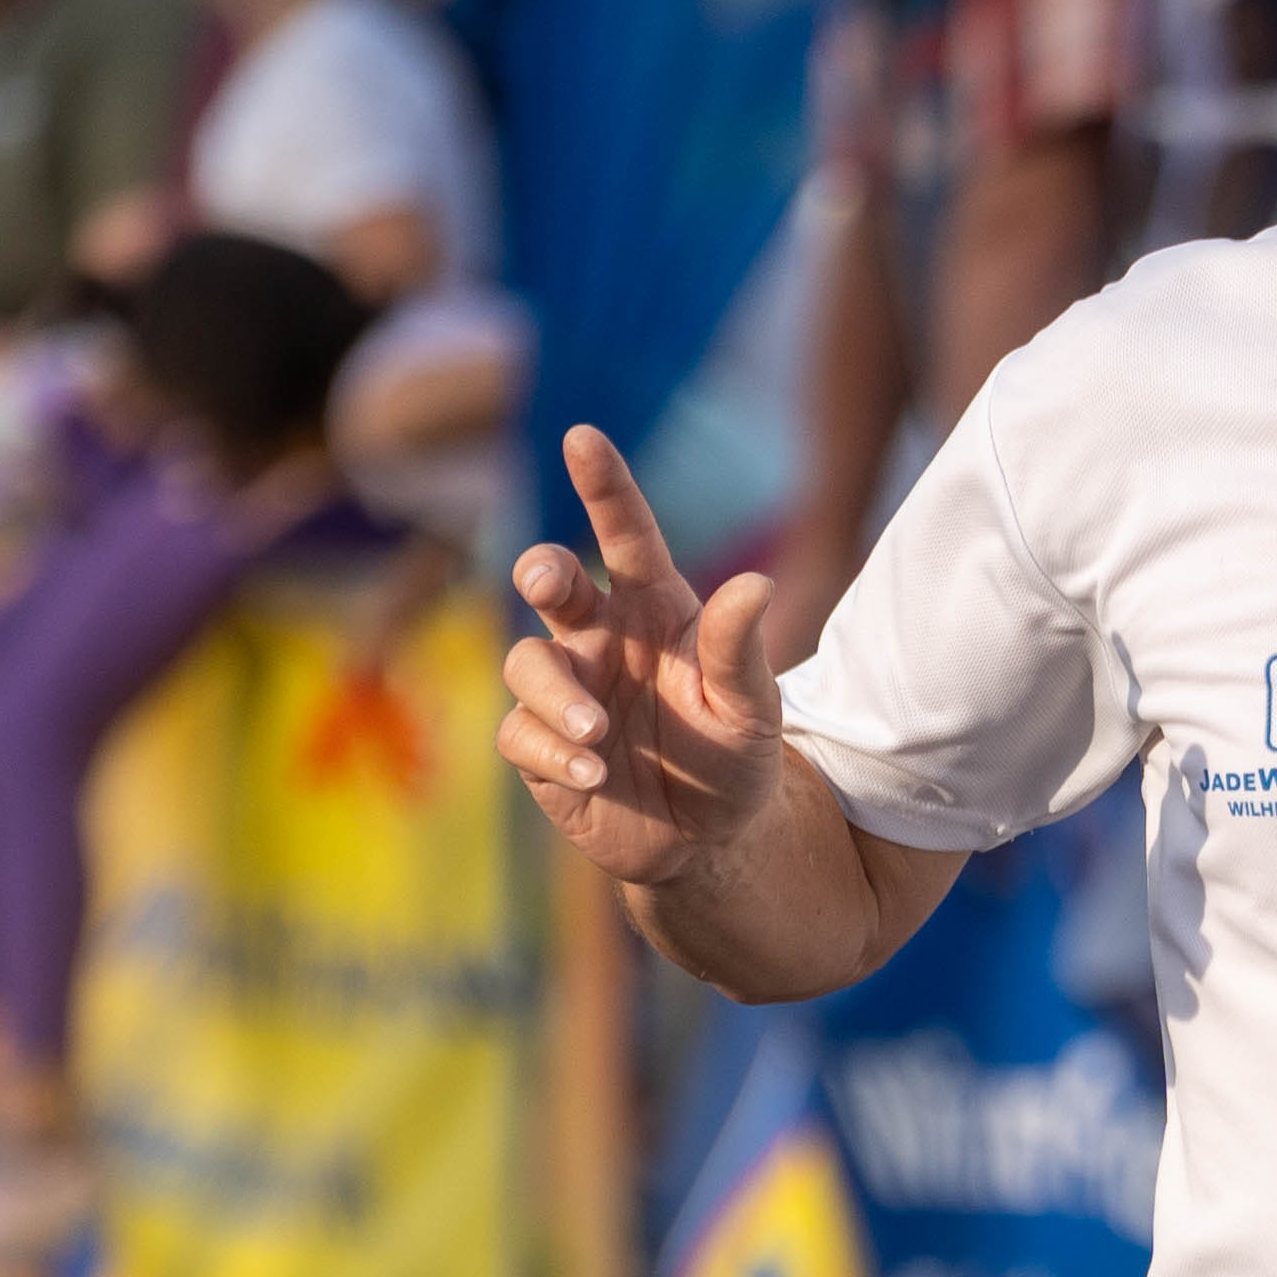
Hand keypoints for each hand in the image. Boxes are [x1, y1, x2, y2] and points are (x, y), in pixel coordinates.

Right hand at [504, 425, 785, 897]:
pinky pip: (520, 733)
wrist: (711, 840)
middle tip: (548, 581)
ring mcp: (565, 690)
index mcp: (652, 609)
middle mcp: (600, 638)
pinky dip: (551, 750)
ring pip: (527, 661)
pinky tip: (592, 775)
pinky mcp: (539, 747)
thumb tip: (756, 586)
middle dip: (541, 570)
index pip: (626, 535)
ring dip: (555, 692)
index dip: (603, 485)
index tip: (582, 436)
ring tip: (596, 733)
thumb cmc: (732, 756)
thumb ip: (741, 651)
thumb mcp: (751, 708)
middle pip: (550, 580)